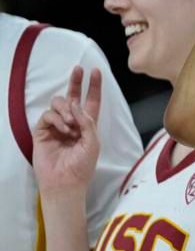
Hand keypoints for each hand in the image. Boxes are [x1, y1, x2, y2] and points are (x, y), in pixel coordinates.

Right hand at [32, 66, 102, 200]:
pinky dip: (57, 119)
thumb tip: (76, 104)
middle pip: (73, 97)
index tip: (95, 71)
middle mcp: (72, 123)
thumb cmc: (82, 165)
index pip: (91, 101)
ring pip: (59, 104)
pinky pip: (48, 115)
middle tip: (77, 69)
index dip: (93, 86)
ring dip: (67, 110)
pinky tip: (63, 130)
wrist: (65, 181)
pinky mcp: (42, 131)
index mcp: (87, 125)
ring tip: (71, 125)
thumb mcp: (93, 141)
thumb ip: (87, 121)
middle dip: (75, 82)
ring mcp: (56, 126)